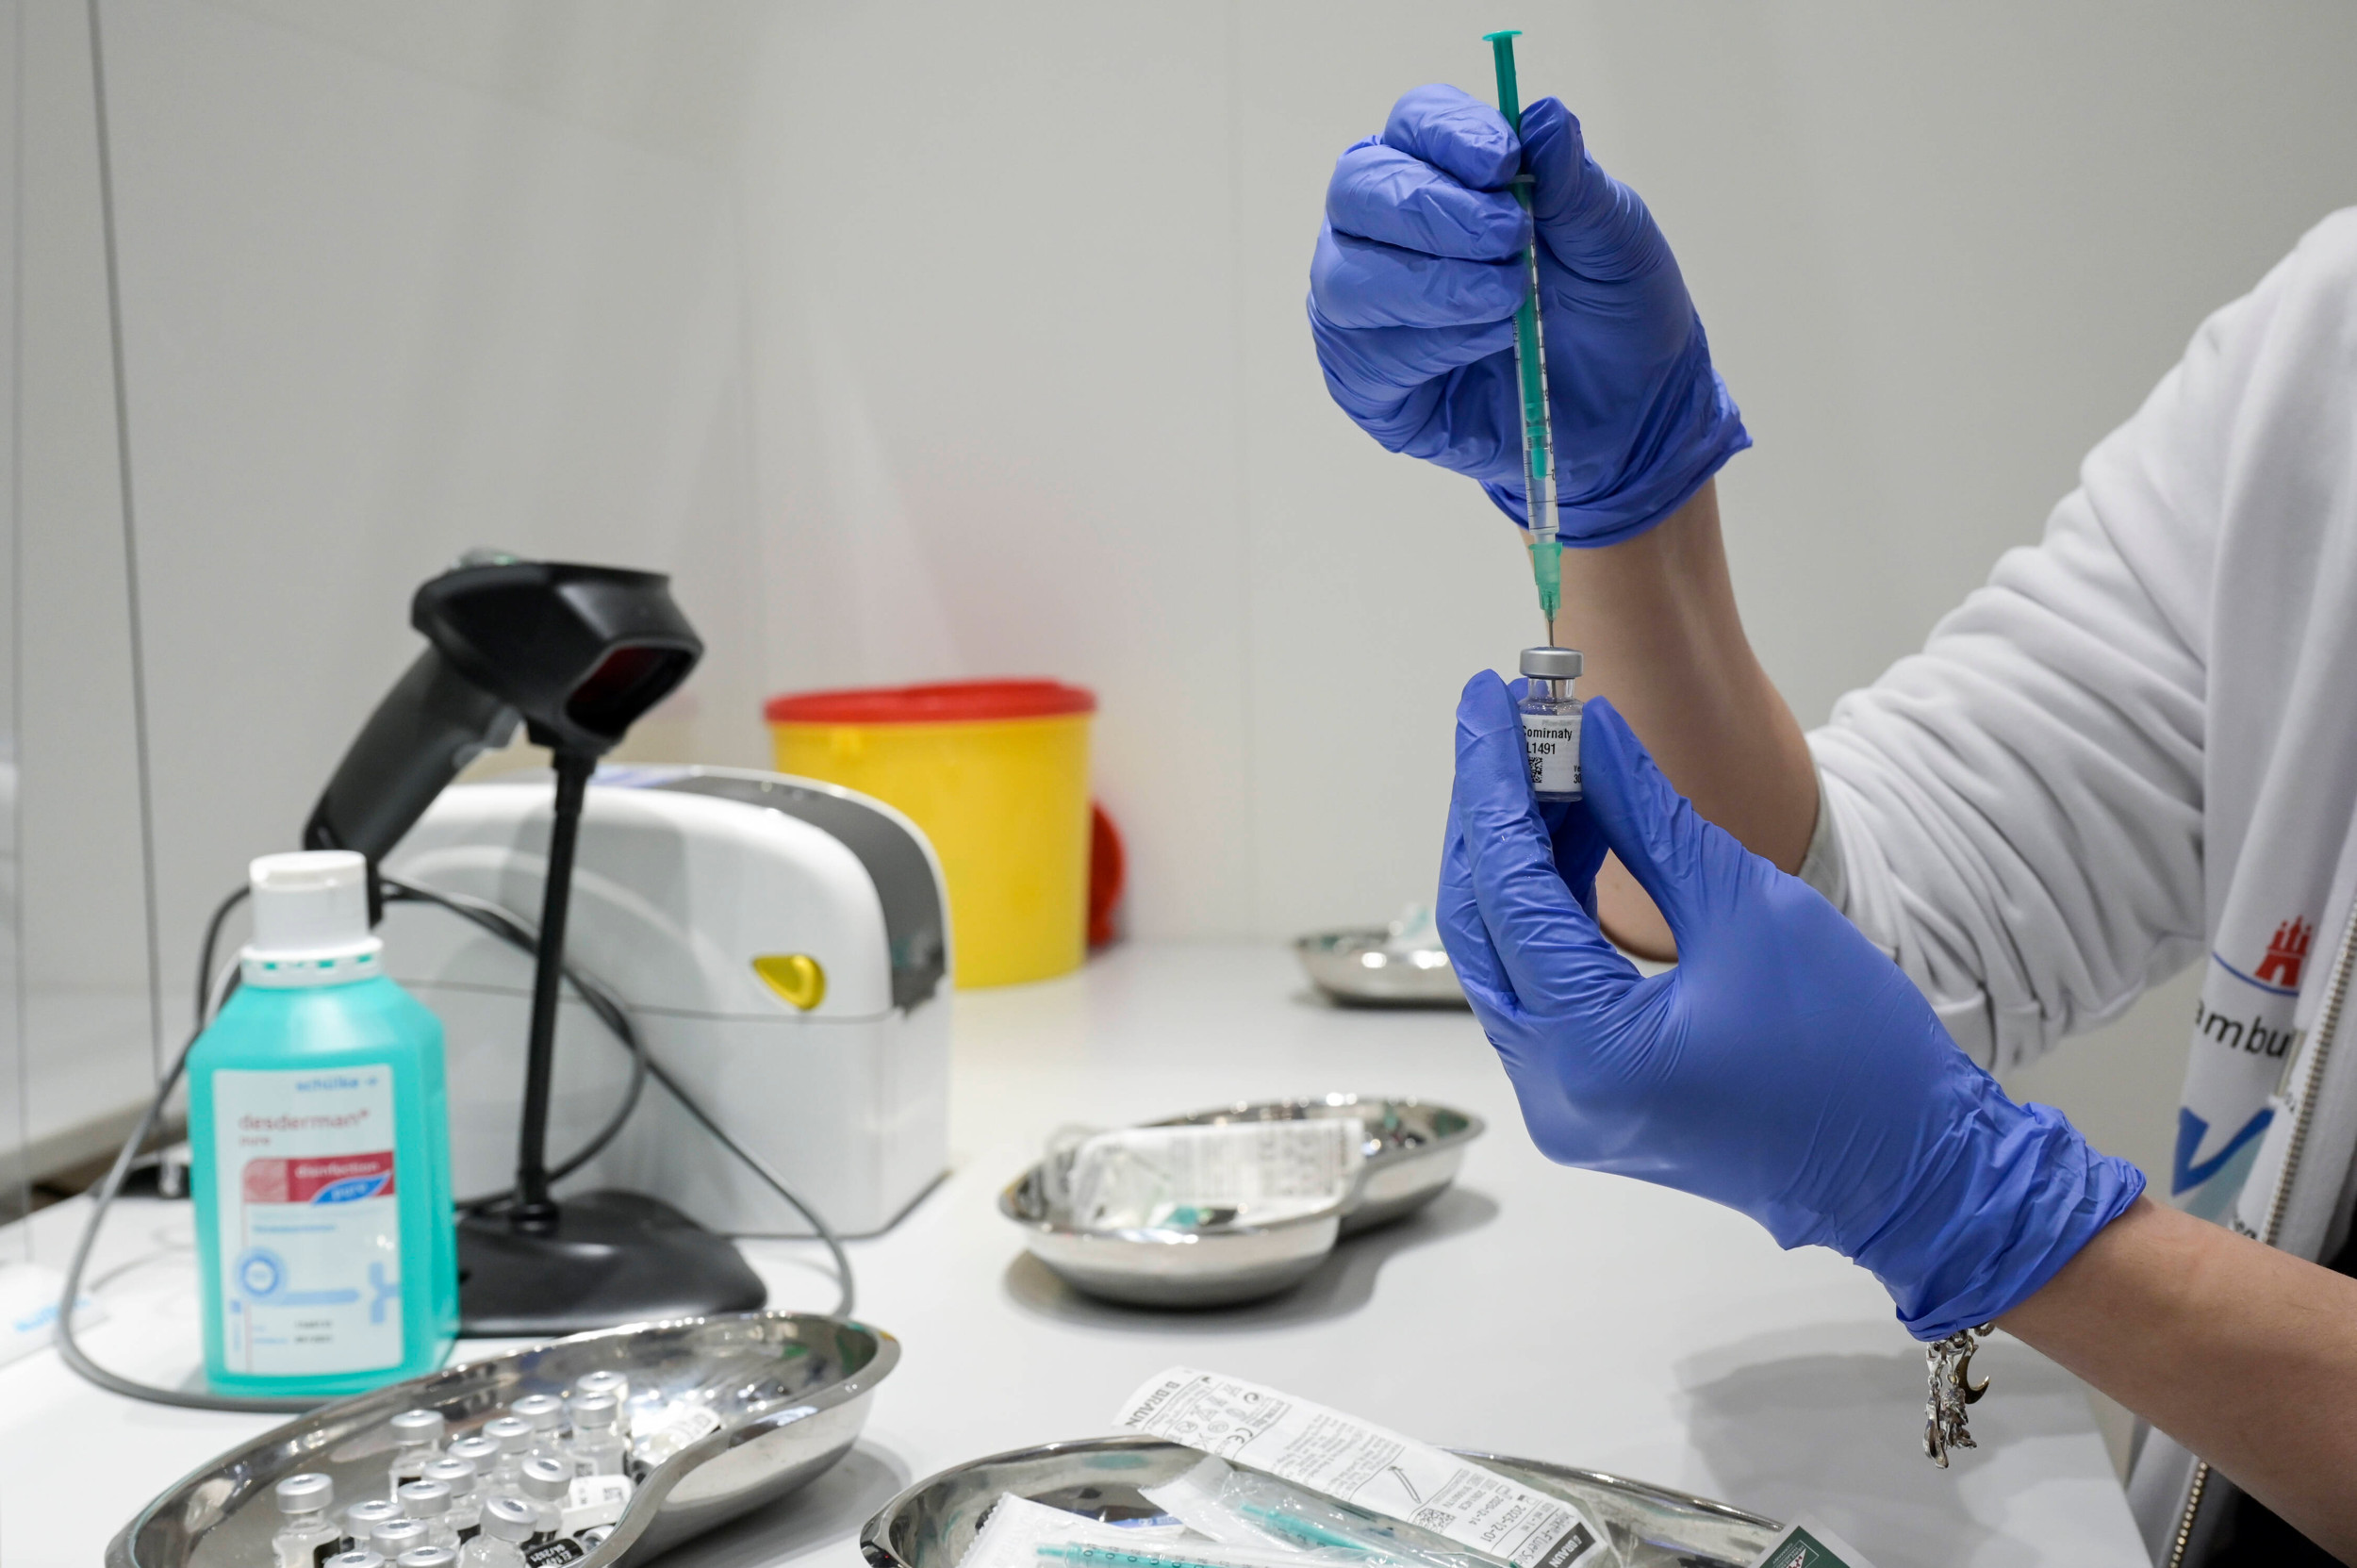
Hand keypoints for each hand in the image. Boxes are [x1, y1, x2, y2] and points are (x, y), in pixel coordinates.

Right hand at [1310, 85, 1749, 546]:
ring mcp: (1362, 306)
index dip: (1446, 135)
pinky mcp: (1365, 381)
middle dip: (1432, 212)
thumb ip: (1573, 183)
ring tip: (1507, 300)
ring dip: (1429, 286)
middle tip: (1509, 240)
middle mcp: (1382, 231)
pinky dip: (1427, 345)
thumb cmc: (1611, 311)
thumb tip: (1545, 117)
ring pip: (1345, 277)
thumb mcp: (1612, 241)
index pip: (1412, 126)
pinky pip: (1362, 354)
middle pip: (1357, 190)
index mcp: (1442, 173)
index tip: (1505, 163)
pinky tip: (1485, 343)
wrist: (1627, 413)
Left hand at [1438, 675, 2142, 1335]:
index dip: (1493, 782)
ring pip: (1505, 955)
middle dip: (1489, 817)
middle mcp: (1552, 1089)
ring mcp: (1564, 1102)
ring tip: (1552, 766)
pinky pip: (1543, 987)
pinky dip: (1548, 912)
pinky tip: (1576, 837)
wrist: (1912, 1172)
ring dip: (1519, 860)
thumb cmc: (1854, 1050)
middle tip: (1504, 720)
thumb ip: (1650, 820)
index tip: (1486, 698)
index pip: (1507, 890)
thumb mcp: (1749, 908)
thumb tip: (1592, 737)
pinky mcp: (1589, 1097)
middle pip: (1481, 926)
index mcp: (1590, 1051)